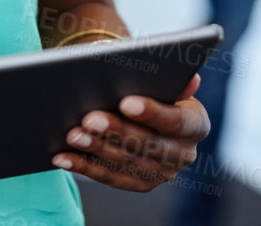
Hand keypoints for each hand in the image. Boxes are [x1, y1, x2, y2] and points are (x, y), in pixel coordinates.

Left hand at [53, 72, 210, 191]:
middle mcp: (184, 154)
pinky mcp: (139, 183)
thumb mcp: (164, 77)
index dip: (151, 112)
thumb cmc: (150, 84)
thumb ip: (173, 78)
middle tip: (89, 118)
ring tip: (72, 134)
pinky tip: (63, 156)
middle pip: (146, 144)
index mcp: (196, 125)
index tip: (126, 101)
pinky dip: (83, 166)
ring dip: (95, 149)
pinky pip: (108, 177)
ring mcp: (161, 173)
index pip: (175, 120)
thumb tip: (191, 80)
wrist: (144, 107)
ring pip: (124, 162)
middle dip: (116, 131)